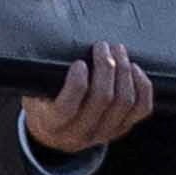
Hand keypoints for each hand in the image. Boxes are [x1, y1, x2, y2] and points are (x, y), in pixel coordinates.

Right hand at [21, 44, 154, 155]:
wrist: (53, 133)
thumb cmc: (42, 102)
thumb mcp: (33, 91)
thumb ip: (41, 76)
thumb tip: (47, 41)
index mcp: (52, 124)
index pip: (67, 107)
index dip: (76, 83)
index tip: (79, 63)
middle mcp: (79, 134)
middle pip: (102, 99)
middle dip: (106, 66)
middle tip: (102, 46)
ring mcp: (104, 134)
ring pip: (124, 102)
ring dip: (124, 71)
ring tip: (118, 50)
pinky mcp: (122, 129)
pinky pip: (141, 109)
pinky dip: (142, 87)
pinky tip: (134, 68)